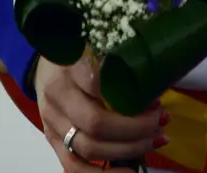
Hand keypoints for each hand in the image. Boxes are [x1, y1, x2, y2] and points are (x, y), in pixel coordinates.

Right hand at [33, 54, 166, 169]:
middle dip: (136, 128)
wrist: (45, 66)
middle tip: (161, 120)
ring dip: (128, 149)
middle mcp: (58, 99)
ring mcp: (53, 123)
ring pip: (88, 148)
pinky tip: (129, 172)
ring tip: (155, 140)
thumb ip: (121, 63)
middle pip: (97, 123)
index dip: (131, 98)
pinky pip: (74, 167)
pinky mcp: (53, 142)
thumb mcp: (99, 46)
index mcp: (70, 69)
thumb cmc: (81, 53)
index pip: (98, 85)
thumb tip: (159, 83)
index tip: (155, 101)